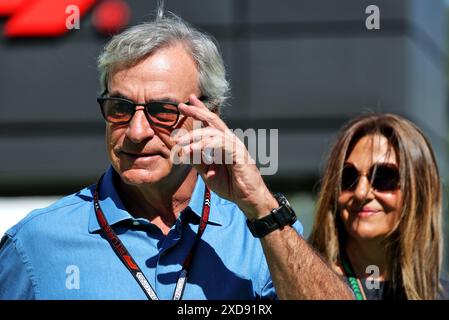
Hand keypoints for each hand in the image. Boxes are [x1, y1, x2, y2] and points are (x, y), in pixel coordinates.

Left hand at [173, 94, 277, 219]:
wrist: (247, 198)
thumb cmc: (230, 185)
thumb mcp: (207, 172)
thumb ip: (197, 160)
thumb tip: (183, 150)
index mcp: (223, 143)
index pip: (210, 123)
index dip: (199, 111)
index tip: (186, 102)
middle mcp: (230, 140)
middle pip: (212, 120)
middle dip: (196, 111)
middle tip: (180, 106)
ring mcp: (235, 145)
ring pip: (212, 132)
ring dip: (194, 137)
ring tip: (179, 144)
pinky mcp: (239, 153)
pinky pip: (219, 144)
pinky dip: (204, 146)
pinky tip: (192, 150)